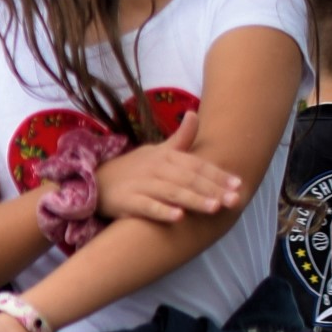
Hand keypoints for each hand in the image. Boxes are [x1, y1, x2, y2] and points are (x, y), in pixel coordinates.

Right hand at [93, 111, 239, 225]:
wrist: (93, 181)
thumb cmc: (132, 169)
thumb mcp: (156, 151)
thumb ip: (181, 138)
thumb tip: (195, 113)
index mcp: (165, 156)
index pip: (197, 165)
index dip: (218, 174)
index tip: (238, 184)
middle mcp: (155, 168)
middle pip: (189, 179)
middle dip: (213, 190)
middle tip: (234, 200)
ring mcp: (140, 184)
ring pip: (172, 192)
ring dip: (194, 200)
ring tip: (214, 208)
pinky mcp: (125, 201)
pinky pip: (146, 206)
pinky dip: (162, 211)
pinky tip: (178, 218)